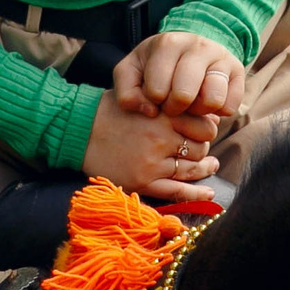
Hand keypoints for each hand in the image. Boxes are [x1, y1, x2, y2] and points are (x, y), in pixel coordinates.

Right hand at [83, 94, 222, 203]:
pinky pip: (177, 191)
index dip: (207, 129)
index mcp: (163, 114)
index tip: (205, 130)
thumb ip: (171, 103)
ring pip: (191, 170)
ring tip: (209, 165)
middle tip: (201, 147)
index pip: (204, 126)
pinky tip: (208, 193)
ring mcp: (152, 162)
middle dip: (203, 148)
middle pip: (200, 148)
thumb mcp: (142, 95)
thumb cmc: (112, 110)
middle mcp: (161, 138)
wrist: (80, 130)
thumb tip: (205, 116)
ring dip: (204, 169)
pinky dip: (196, 194)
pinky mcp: (143, 181)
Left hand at [115, 31, 244, 120]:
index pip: (158, 90)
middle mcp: (198, 46)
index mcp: (169, 43)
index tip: (155, 96)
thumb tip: (150, 110)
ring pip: (212, 100)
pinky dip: (217, 112)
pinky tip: (205, 101)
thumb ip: (126, 93)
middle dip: (175, 108)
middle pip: (185, 95)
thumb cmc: (153, 65)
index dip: (154, 101)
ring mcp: (221, 57)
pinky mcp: (238, 71)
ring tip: (190, 104)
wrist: (186, 48)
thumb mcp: (131, 73)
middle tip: (172, 104)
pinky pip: (231, 106)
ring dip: (198, 111)